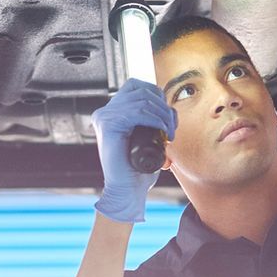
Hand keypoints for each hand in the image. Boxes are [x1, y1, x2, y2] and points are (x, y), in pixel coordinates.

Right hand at [91, 78, 176, 223]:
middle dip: (163, 106)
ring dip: (163, 115)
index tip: (169, 117)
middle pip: (140, 90)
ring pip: (142, 100)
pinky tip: (162, 131)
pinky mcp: (107, 124)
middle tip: (172, 128)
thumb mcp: (148, 140)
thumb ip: (153, 122)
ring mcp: (104, 117)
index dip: (157, 95)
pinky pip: (137, 111)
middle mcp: (105, 111)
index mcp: (112, 112)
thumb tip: (169, 109)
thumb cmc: (139, 169)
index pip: (135, 85)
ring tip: (169, 134)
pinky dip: (155, 119)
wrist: (127, 191)